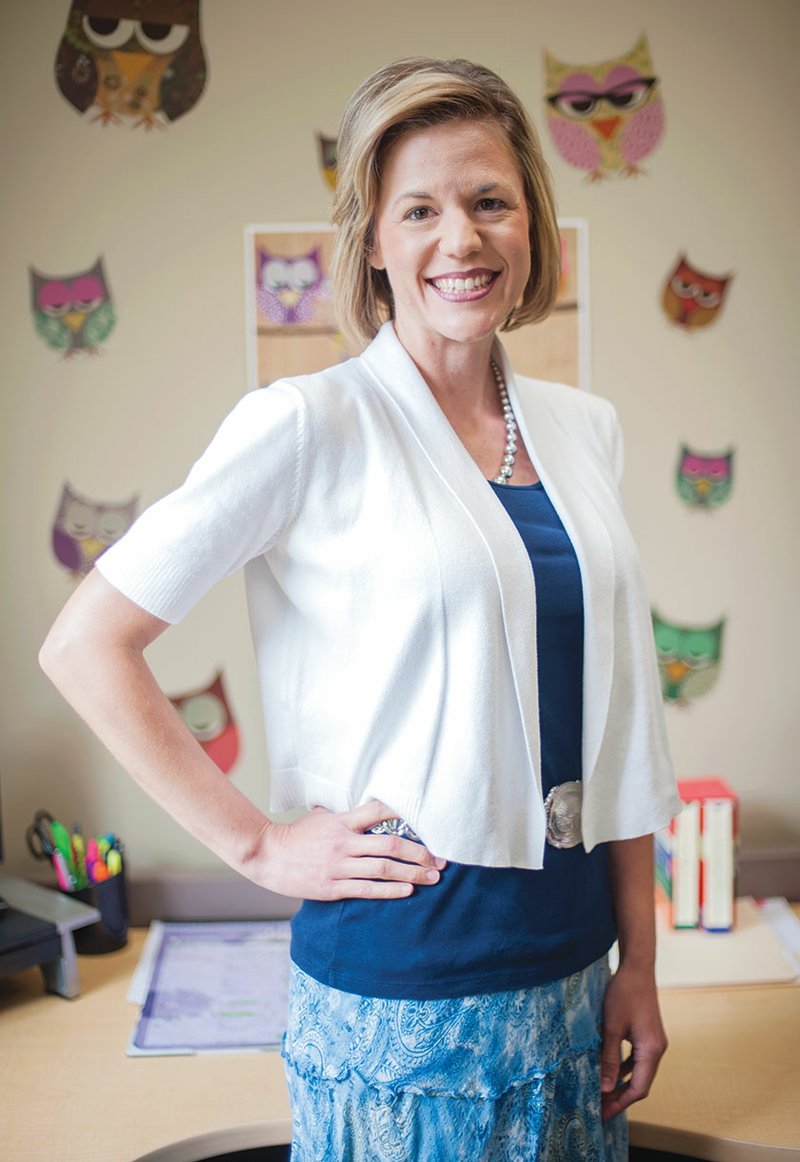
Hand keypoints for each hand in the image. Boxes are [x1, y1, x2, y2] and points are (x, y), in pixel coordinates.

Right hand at [255, 799, 445, 900]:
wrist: (266, 855)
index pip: (379, 810)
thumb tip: (360, 805)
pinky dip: (390, 891)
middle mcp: (344, 842)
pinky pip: (367, 890)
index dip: (405, 814)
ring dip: (413, 874)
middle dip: (420, 853)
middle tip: (441, 860)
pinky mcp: (332, 887)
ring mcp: (339, 866)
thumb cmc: (295, 835)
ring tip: (433, 878)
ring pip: (384, 868)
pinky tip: (407, 891)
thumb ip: (342, 813)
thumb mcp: (319, 816)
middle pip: (391, 844)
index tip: (427, 822)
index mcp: (342, 821)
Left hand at [599, 961, 667, 1120]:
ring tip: (602, 1093)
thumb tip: (605, 1088)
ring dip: (621, 1083)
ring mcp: (653, 1041)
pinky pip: (636, 1058)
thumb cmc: (623, 994)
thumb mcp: (612, 1027)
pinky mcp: (647, 1033)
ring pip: (638, 1071)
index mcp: (651, 1050)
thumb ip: (609, 1058)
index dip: (620, 1103)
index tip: (603, 1113)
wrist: (637, 967)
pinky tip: (609, 1071)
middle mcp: (657, 1048)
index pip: (638, 1088)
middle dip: (620, 1096)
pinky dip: (623, 1068)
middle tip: (600, 1108)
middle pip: (640, 1082)